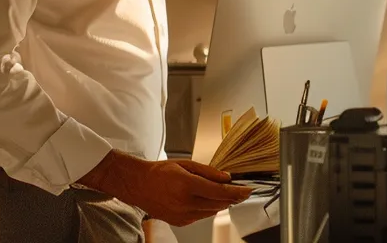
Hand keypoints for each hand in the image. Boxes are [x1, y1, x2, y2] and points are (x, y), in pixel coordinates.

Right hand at [78, 152, 253, 226]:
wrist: (137, 185)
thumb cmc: (159, 172)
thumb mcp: (185, 164)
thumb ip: (208, 172)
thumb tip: (227, 178)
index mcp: (186, 185)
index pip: (220, 191)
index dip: (237, 192)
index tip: (248, 190)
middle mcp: (185, 203)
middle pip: (219, 204)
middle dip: (232, 198)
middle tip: (240, 191)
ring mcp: (182, 215)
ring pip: (212, 211)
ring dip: (220, 203)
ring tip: (221, 192)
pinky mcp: (180, 222)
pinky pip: (201, 216)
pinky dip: (207, 208)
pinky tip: (203, 199)